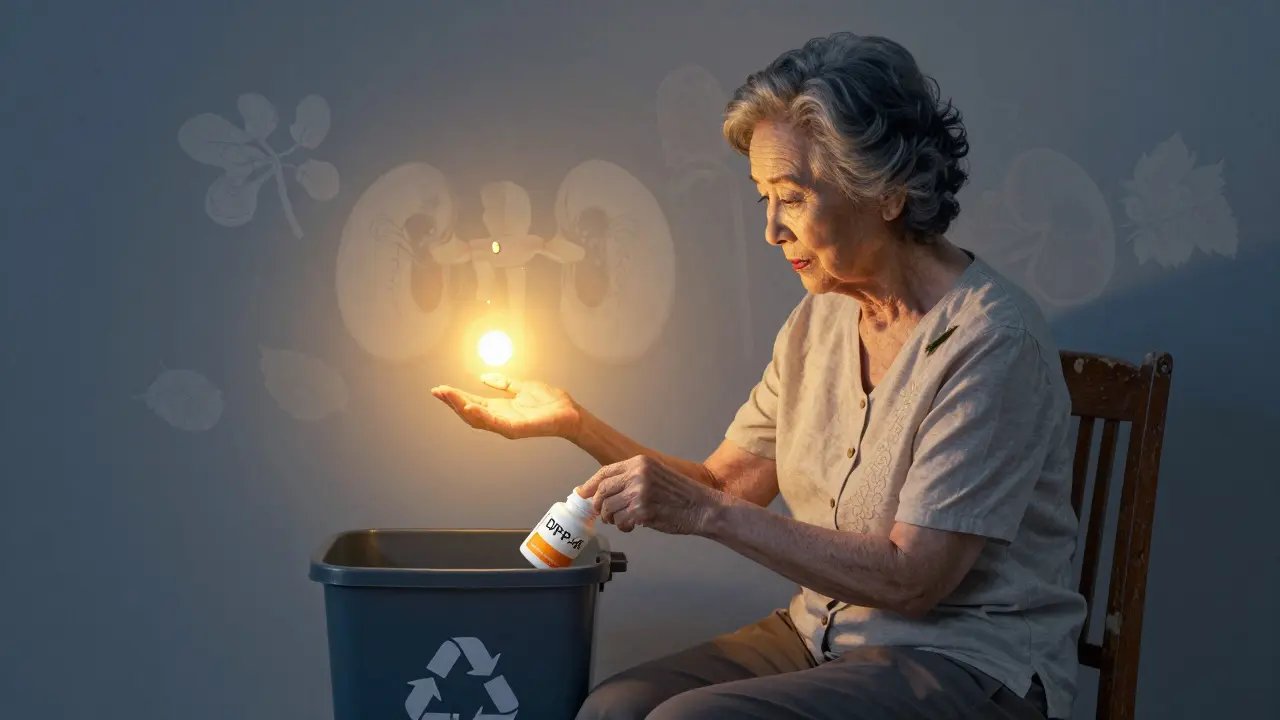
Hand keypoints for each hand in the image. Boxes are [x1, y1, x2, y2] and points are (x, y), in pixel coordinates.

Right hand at [431, 374, 580, 439]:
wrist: (569, 412)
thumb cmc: (549, 402)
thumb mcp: (522, 387)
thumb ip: (504, 383)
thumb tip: (483, 376)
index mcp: (499, 408)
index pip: (472, 402)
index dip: (456, 396)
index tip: (440, 388)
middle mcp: (499, 418)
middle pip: (469, 412)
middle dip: (452, 402)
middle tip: (437, 391)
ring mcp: (506, 425)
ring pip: (478, 418)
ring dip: (461, 407)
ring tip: (447, 395)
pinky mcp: (516, 429)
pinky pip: (495, 423)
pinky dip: (481, 416)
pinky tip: (469, 407)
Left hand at [579, 455, 726, 534]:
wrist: (703, 507)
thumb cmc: (681, 495)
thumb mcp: (655, 476)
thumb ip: (631, 479)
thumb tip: (603, 492)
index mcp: (640, 462)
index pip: (604, 472)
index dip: (590, 485)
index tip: (582, 494)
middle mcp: (638, 474)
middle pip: (602, 491)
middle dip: (599, 506)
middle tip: (603, 515)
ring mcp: (639, 492)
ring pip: (609, 508)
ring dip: (612, 519)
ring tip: (624, 521)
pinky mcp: (642, 510)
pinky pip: (621, 521)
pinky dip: (623, 527)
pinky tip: (633, 526)